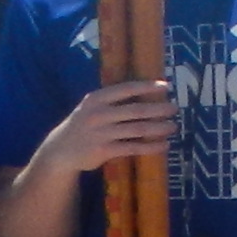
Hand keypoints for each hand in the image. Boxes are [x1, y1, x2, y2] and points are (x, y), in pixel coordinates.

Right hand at [45, 79, 180, 174]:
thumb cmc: (84, 125)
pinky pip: (134, 147)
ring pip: (138, 129)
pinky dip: (151, 146)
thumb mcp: (92, 107)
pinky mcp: (105, 150)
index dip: (147, 86)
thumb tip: (146, 94)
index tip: (166, 86)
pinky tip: (164, 144)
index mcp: (97, 98)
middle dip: (158, 109)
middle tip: (174, 108)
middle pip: (136, 110)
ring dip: (159, 128)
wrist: (61, 150)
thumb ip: (113, 101)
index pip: (126, 89)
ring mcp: (102, 133)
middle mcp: (99, 114)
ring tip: (173, 126)